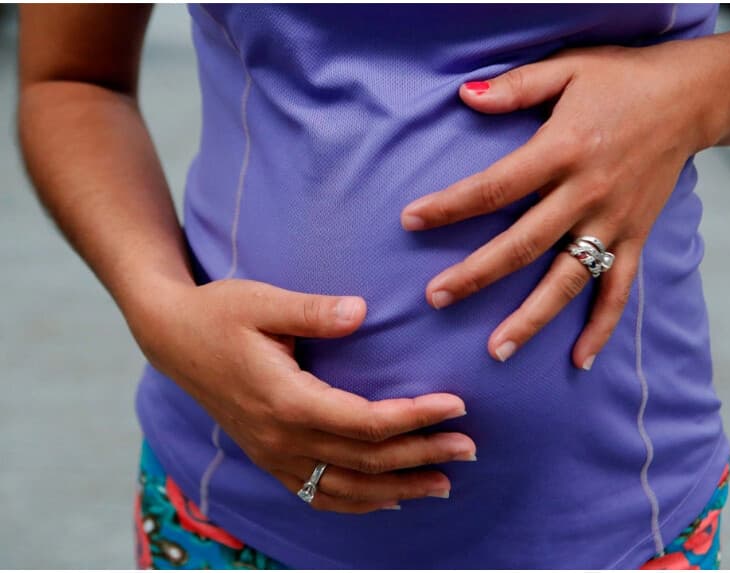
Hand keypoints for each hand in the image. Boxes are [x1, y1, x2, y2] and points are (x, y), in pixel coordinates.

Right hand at [130, 279, 476, 513]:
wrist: (171, 336)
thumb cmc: (219, 311)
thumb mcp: (262, 301)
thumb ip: (313, 310)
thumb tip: (362, 312)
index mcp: (285, 399)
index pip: (364, 422)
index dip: (415, 417)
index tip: (457, 405)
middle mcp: (280, 437)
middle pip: (365, 460)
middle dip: (422, 455)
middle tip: (470, 448)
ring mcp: (272, 454)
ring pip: (346, 488)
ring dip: (399, 488)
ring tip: (445, 484)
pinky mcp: (268, 456)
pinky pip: (318, 493)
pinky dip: (358, 502)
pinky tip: (389, 501)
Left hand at [400, 43, 708, 368]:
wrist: (693, 96)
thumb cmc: (624, 79)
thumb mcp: (569, 67)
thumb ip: (516, 86)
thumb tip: (464, 96)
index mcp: (562, 149)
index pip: (495, 185)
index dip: (450, 205)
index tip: (411, 221)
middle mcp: (586, 192)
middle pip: (523, 244)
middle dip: (476, 274)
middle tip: (435, 298)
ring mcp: (613, 221)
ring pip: (567, 279)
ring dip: (532, 318)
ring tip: (496, 350)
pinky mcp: (637, 236)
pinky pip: (620, 289)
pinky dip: (602, 326)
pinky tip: (579, 360)